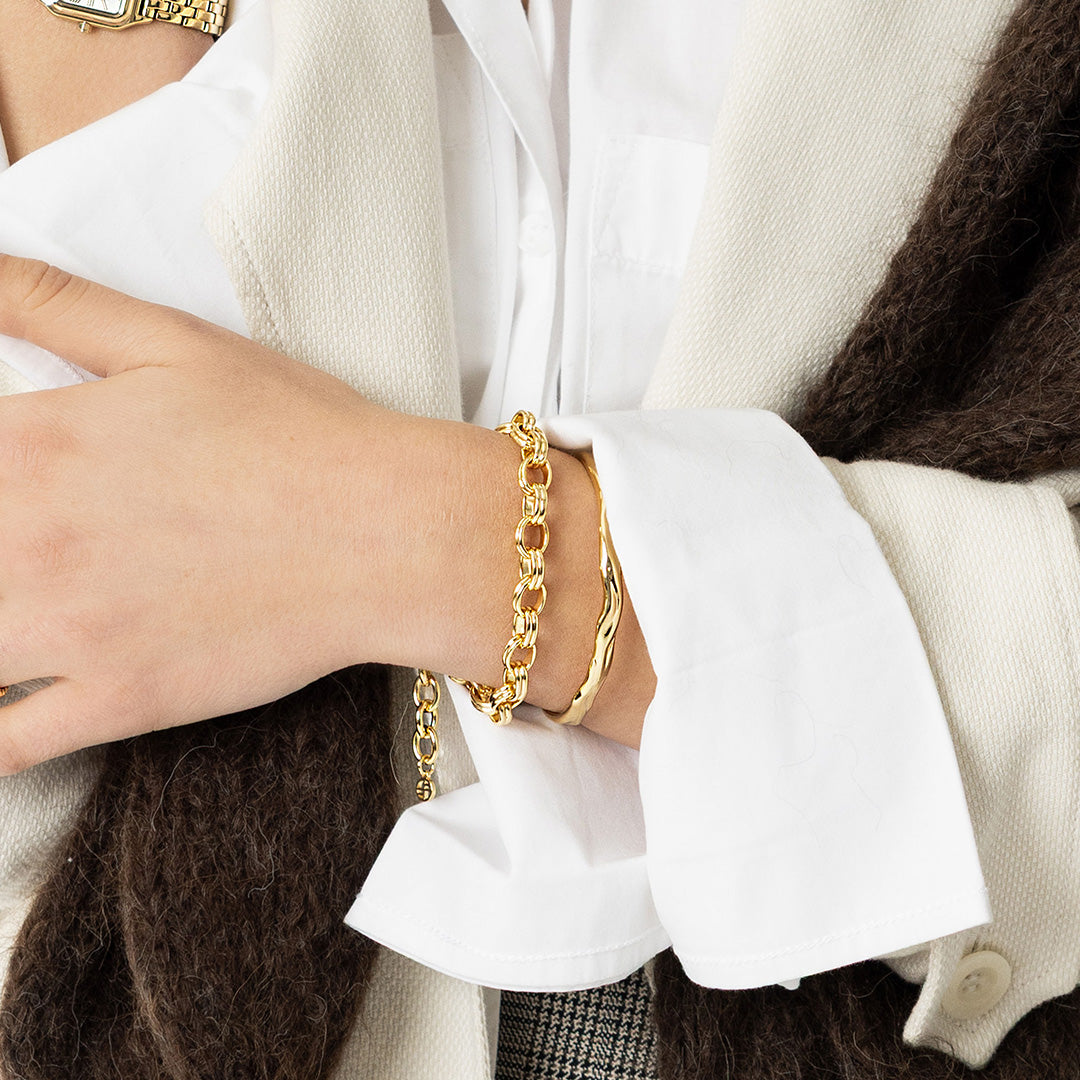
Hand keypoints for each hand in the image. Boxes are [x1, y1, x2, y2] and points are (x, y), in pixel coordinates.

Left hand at [0, 256, 409, 769]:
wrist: (390, 532)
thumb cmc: (298, 437)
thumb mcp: (173, 341)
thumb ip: (50, 301)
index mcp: (35, 443)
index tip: (3, 485)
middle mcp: (29, 541)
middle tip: (13, 550)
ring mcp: (70, 633)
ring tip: (11, 611)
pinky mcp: (118, 701)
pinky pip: (1, 749)